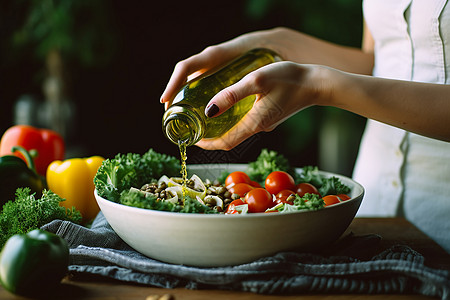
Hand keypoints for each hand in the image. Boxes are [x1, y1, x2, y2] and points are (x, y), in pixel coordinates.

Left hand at [196, 62, 335, 149]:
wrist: (316, 83)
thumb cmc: (290, 78)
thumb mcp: (257, 81)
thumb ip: (232, 94)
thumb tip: (208, 109)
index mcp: (254, 123)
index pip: (225, 143)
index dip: (207, 143)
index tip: (192, 138)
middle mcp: (259, 128)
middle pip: (229, 140)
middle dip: (210, 138)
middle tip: (194, 128)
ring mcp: (265, 124)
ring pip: (237, 132)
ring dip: (220, 130)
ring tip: (204, 119)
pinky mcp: (269, 117)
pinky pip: (246, 124)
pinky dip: (232, 122)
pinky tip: (226, 109)